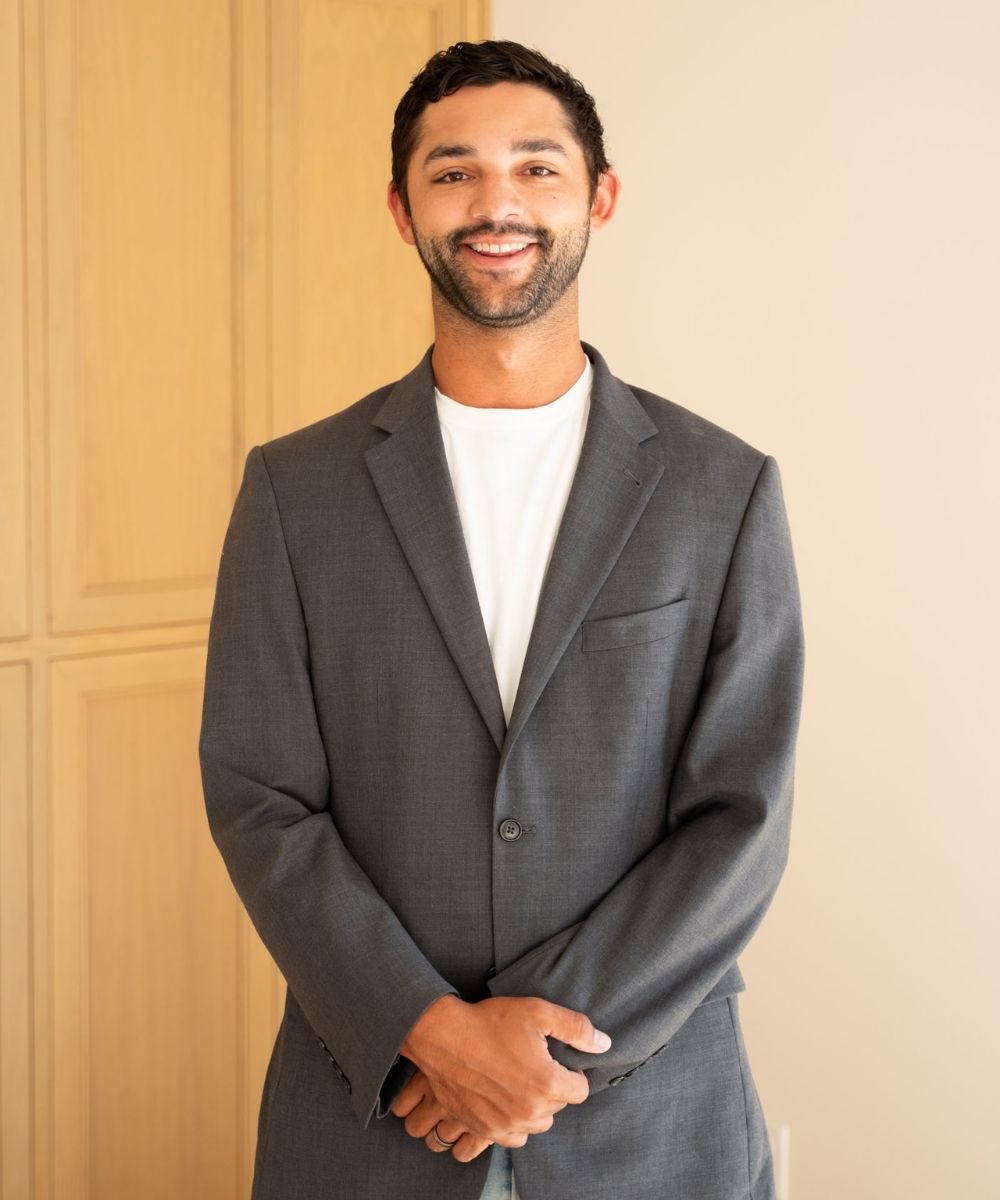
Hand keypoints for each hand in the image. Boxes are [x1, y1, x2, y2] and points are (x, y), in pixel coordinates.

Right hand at [396, 995, 611, 1147]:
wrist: (443, 1036)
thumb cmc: (489, 1022)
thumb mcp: (537, 1012)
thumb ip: (576, 1028)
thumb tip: (604, 1044)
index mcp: (546, 1084)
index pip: (580, 1091)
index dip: (572, 1073)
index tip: (558, 1061)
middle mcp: (528, 1111)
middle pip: (558, 1109)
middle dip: (552, 1089)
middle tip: (534, 1065)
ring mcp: (504, 1124)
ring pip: (536, 1125)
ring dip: (534, 1108)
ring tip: (520, 1083)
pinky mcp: (483, 1130)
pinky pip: (511, 1139)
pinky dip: (512, 1125)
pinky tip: (505, 1103)